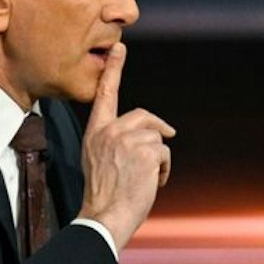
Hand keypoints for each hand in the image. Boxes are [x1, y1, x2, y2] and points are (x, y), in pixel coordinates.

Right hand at [76, 41, 174, 249]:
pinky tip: (154, 182)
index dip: (114, 71)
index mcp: (95, 132)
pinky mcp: (146, 152)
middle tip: (168, 135)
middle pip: (143, 116)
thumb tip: (142, 135)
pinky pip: (165, 152)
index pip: (106, 95)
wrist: (104, 214)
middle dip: (159, 127)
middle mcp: (110, 131)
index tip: (120, 49)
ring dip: (160, 158)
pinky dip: (165, 168)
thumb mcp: (99, 159)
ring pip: (157, 138)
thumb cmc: (104, 194)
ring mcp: (127, 140)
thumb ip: (113, 141)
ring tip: (150, 178)